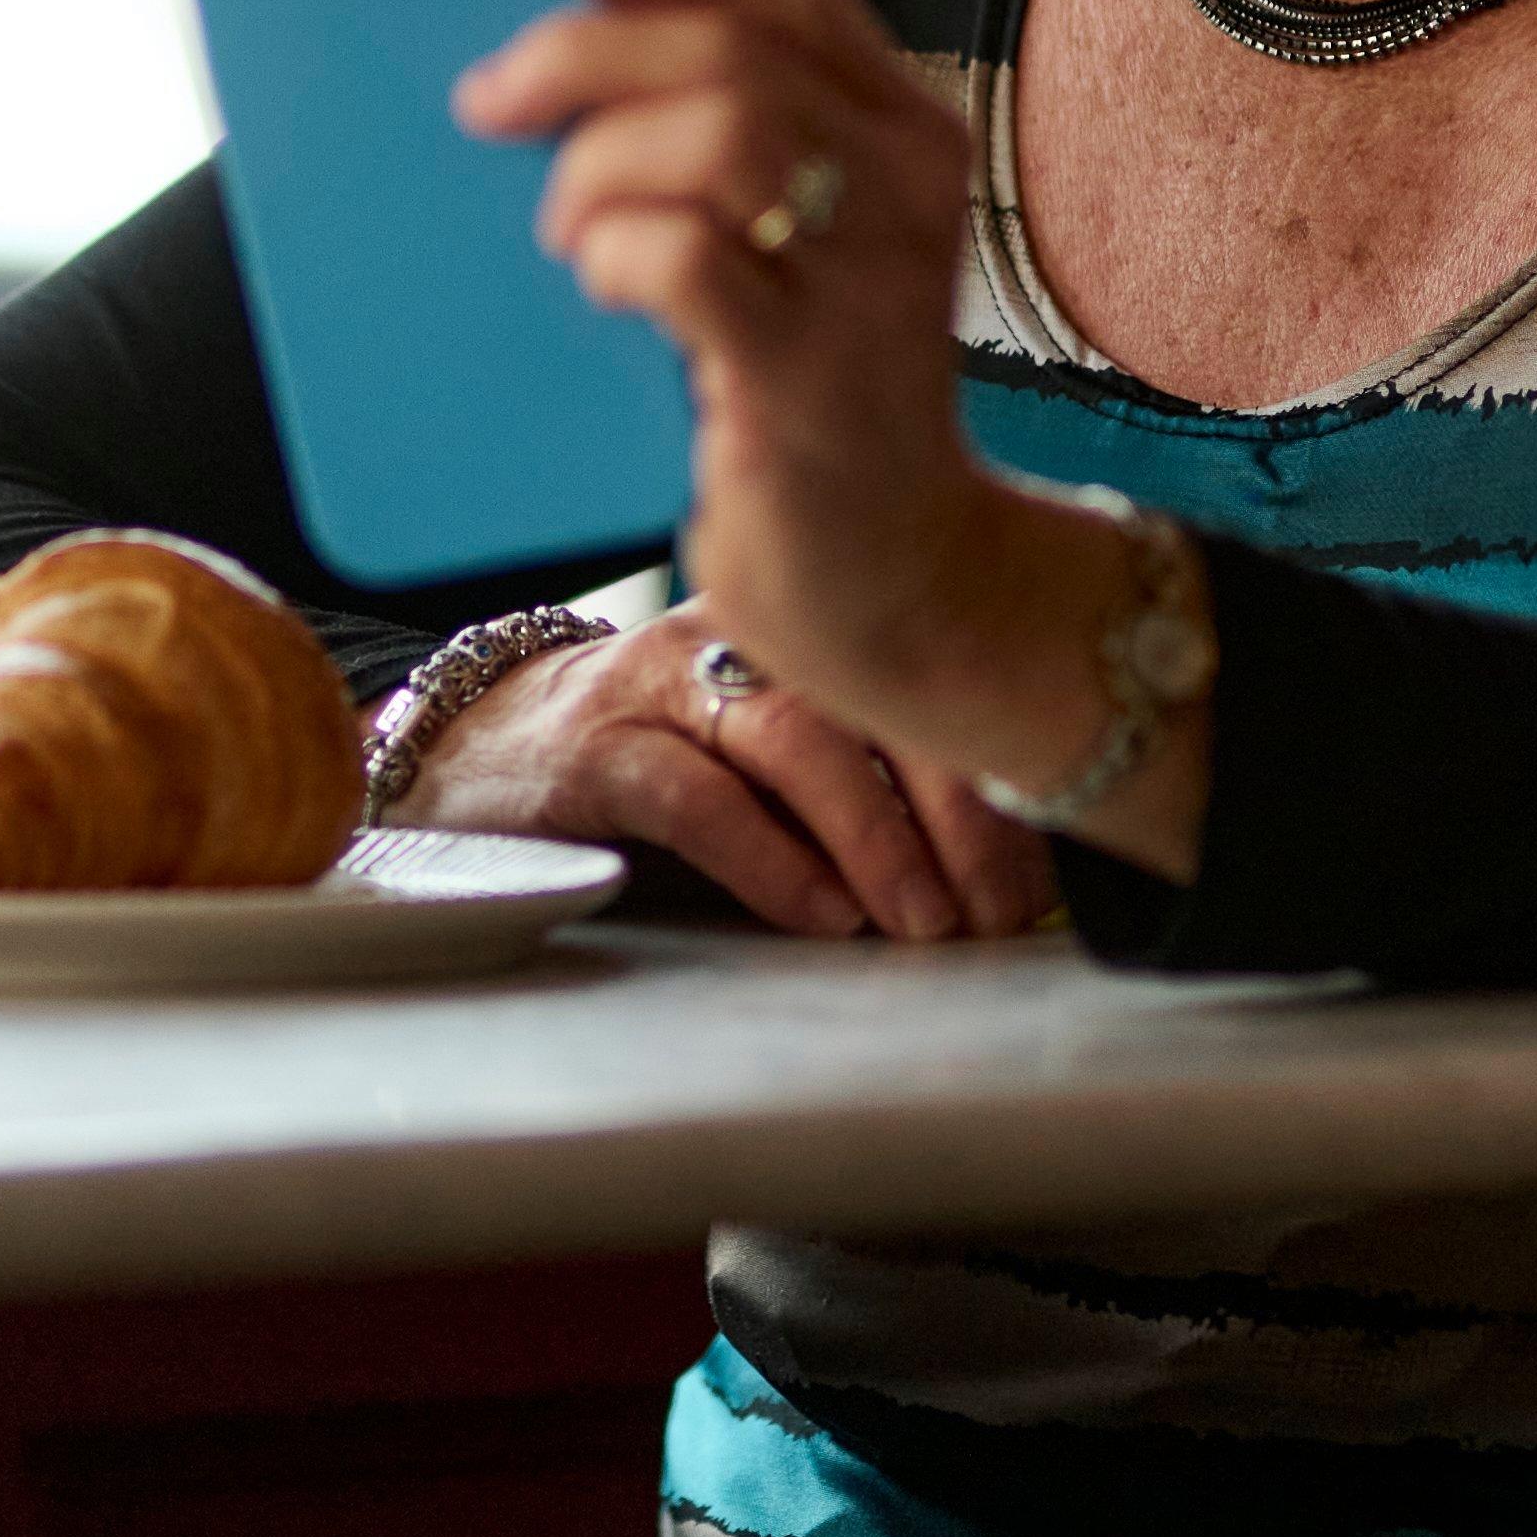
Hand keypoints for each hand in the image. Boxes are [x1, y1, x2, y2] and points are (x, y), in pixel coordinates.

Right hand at [404, 610, 1061, 942]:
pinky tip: (826, 915)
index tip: (1059, 856)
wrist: (477, 743)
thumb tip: (1013, 859)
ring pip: (796, 742)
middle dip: (960, 808)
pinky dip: (772, 860)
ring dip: (878, 839)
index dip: (1000, 759)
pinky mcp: (595, 750)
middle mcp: (740, 627)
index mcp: (806, 615)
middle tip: (1007, 906)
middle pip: (877, 697)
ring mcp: (662, 681)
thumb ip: (871, 765)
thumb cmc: (661, 753)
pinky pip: (696, 798)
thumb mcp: (775, 739)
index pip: (928, 665)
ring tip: (930, 921)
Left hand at [459, 0, 1128, 838]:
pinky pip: (694, 260)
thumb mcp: (784, 251)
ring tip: (567, 233)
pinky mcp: (816, 380)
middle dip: (585, 53)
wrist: (892, 581)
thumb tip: (550, 62)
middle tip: (490, 103)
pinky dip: (618, 254)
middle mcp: (911, 185)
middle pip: (738, 48)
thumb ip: (711, 153)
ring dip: (601, 165)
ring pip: (725, 131)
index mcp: (902, 131)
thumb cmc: (803, 402)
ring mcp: (874, 282)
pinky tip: (602, 289)